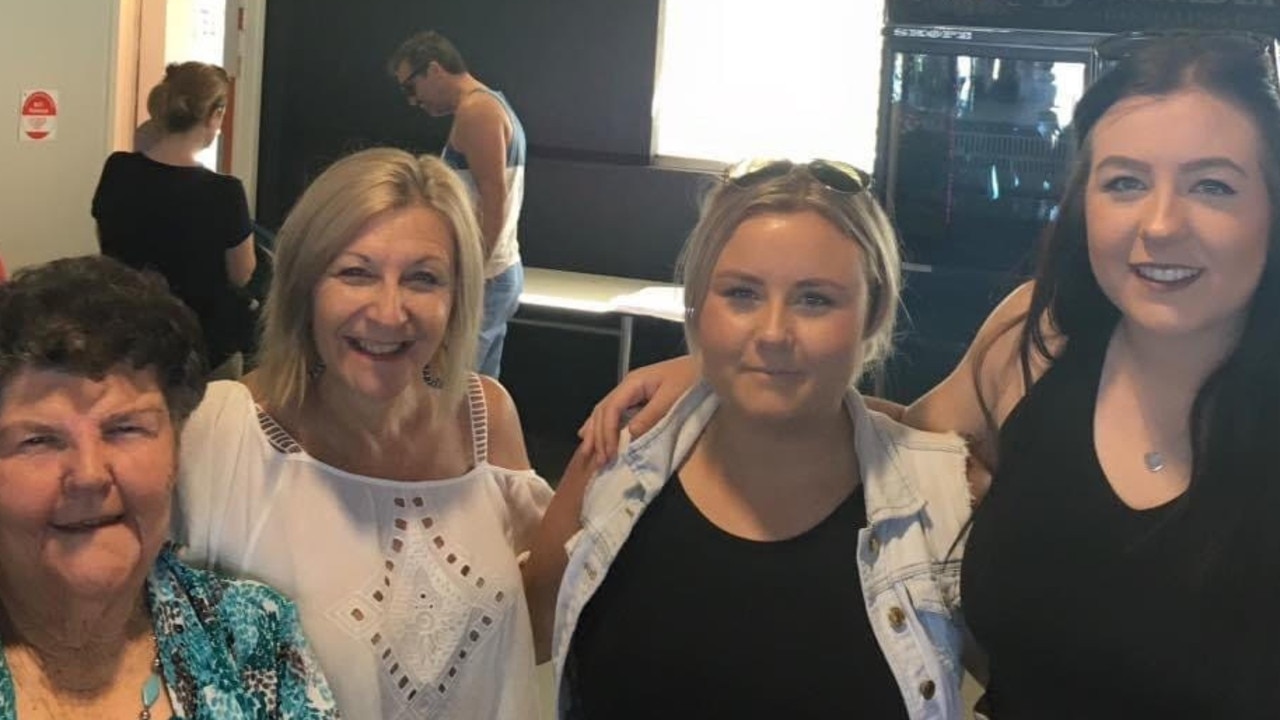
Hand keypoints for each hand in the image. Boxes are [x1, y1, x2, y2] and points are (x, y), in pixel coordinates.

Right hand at [577, 355, 699, 462]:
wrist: (704, 366)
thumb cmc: (691, 379)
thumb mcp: (673, 396)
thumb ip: (652, 414)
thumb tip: (630, 434)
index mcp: (633, 383)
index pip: (611, 408)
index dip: (607, 432)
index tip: (610, 454)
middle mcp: (627, 386)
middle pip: (603, 411)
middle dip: (598, 437)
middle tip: (599, 461)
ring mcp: (631, 391)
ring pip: (604, 411)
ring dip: (595, 433)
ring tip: (587, 453)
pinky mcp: (638, 397)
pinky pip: (613, 412)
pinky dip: (601, 425)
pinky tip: (590, 434)